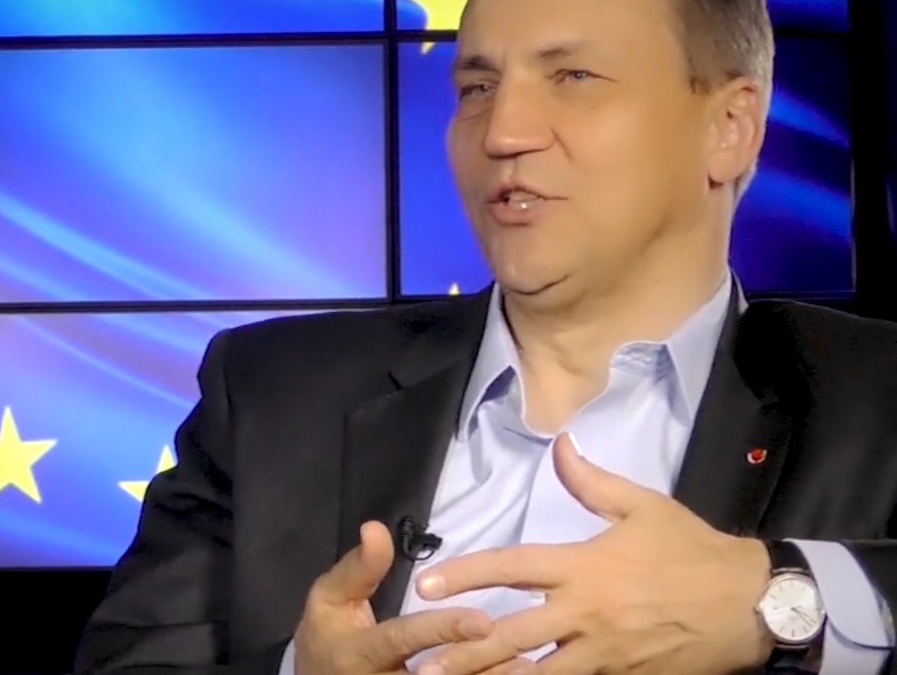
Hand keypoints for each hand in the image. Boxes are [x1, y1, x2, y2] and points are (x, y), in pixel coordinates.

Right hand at [293, 521, 509, 674]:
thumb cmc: (326, 635)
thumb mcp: (330, 598)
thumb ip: (358, 568)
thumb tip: (376, 527)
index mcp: (361, 653)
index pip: (403, 640)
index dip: (441, 631)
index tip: (481, 620)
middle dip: (478, 669)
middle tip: (522, 657)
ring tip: (528, 668)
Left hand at [410, 433, 773, 674]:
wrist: (753, 604)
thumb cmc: (693, 550)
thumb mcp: (644, 506)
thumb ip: (592, 482)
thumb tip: (559, 446)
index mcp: (585, 566)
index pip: (513, 567)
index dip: (467, 574)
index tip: (428, 583)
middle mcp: (586, 613)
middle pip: (513, 635)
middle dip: (465, 651)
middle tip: (422, 662)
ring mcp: (604, 654)